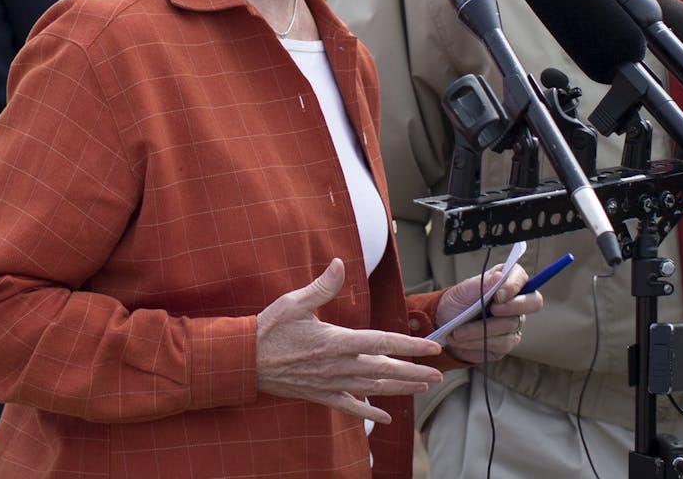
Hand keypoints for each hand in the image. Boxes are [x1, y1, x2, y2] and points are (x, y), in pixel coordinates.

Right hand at [256, 258, 442, 424]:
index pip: (383, 343)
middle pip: (385, 370)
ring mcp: (331, 383)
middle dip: (414, 372)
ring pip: (373, 389)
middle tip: (438, 375)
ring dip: (399, 389)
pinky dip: (369, 412)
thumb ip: (322, 286)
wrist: (244, 361)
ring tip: (422, 388)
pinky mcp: (320, 395)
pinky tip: (385, 418)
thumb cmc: (269, 329)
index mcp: (337, 341)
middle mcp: (338, 366)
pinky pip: (350, 406)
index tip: (432, 347)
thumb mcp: (295, 302)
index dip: (410, 345)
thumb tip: (339, 264)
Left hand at [436, 264, 544, 364]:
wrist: (445, 326)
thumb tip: (500, 276)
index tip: (497, 296)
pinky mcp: (506, 343)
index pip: (522, 279)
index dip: (514, 286)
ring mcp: (513, 324)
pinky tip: (463, 341)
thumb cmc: (457, 303)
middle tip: (492, 311)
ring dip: (482, 330)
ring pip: (510, 326)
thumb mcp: (465, 290)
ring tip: (458, 332)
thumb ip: (484, 283)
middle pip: (534, 302)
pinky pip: (500, 344)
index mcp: (506, 282)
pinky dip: (478, 343)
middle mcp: (515, 303)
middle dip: (513, 307)